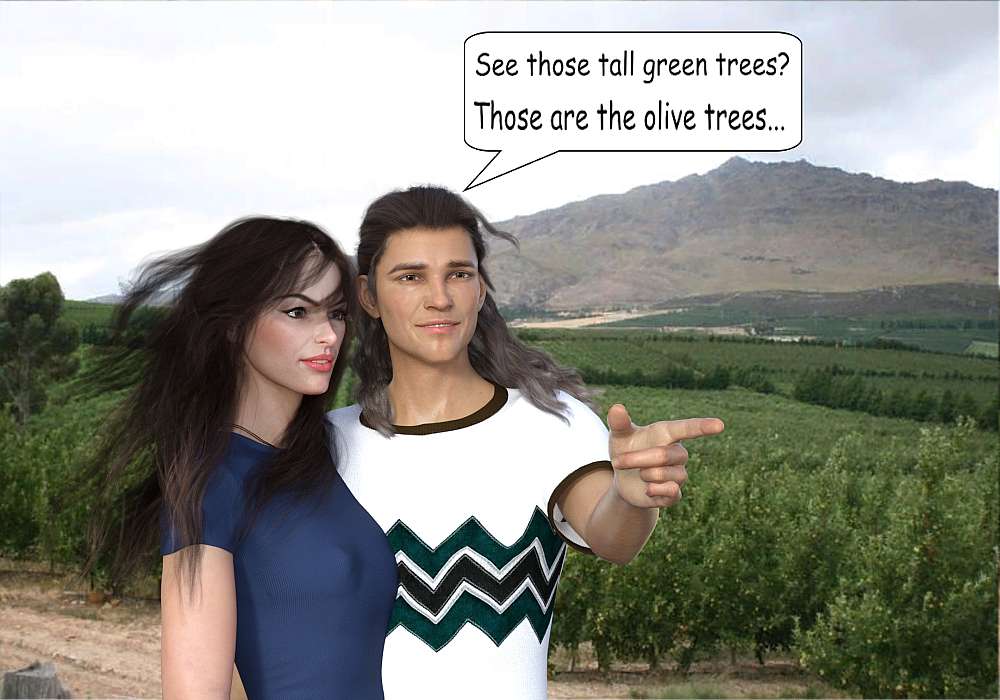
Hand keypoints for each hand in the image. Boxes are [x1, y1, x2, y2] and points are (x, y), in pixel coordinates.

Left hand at [608, 404, 723, 508]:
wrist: (622, 480)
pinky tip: (647, 489)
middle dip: (638, 459)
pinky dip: (656, 491)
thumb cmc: (625, 450)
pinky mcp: (674, 494)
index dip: (703, 426)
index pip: (687, 428)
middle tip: (618, 461)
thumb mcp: (619, 436)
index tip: (720, 425)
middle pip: (664, 455)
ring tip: (638, 474)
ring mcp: (678, 474)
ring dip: (646, 475)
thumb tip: (617, 407)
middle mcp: (678, 453)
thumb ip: (619, 423)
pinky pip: (673, 492)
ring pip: (670, 475)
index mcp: (666, 434)